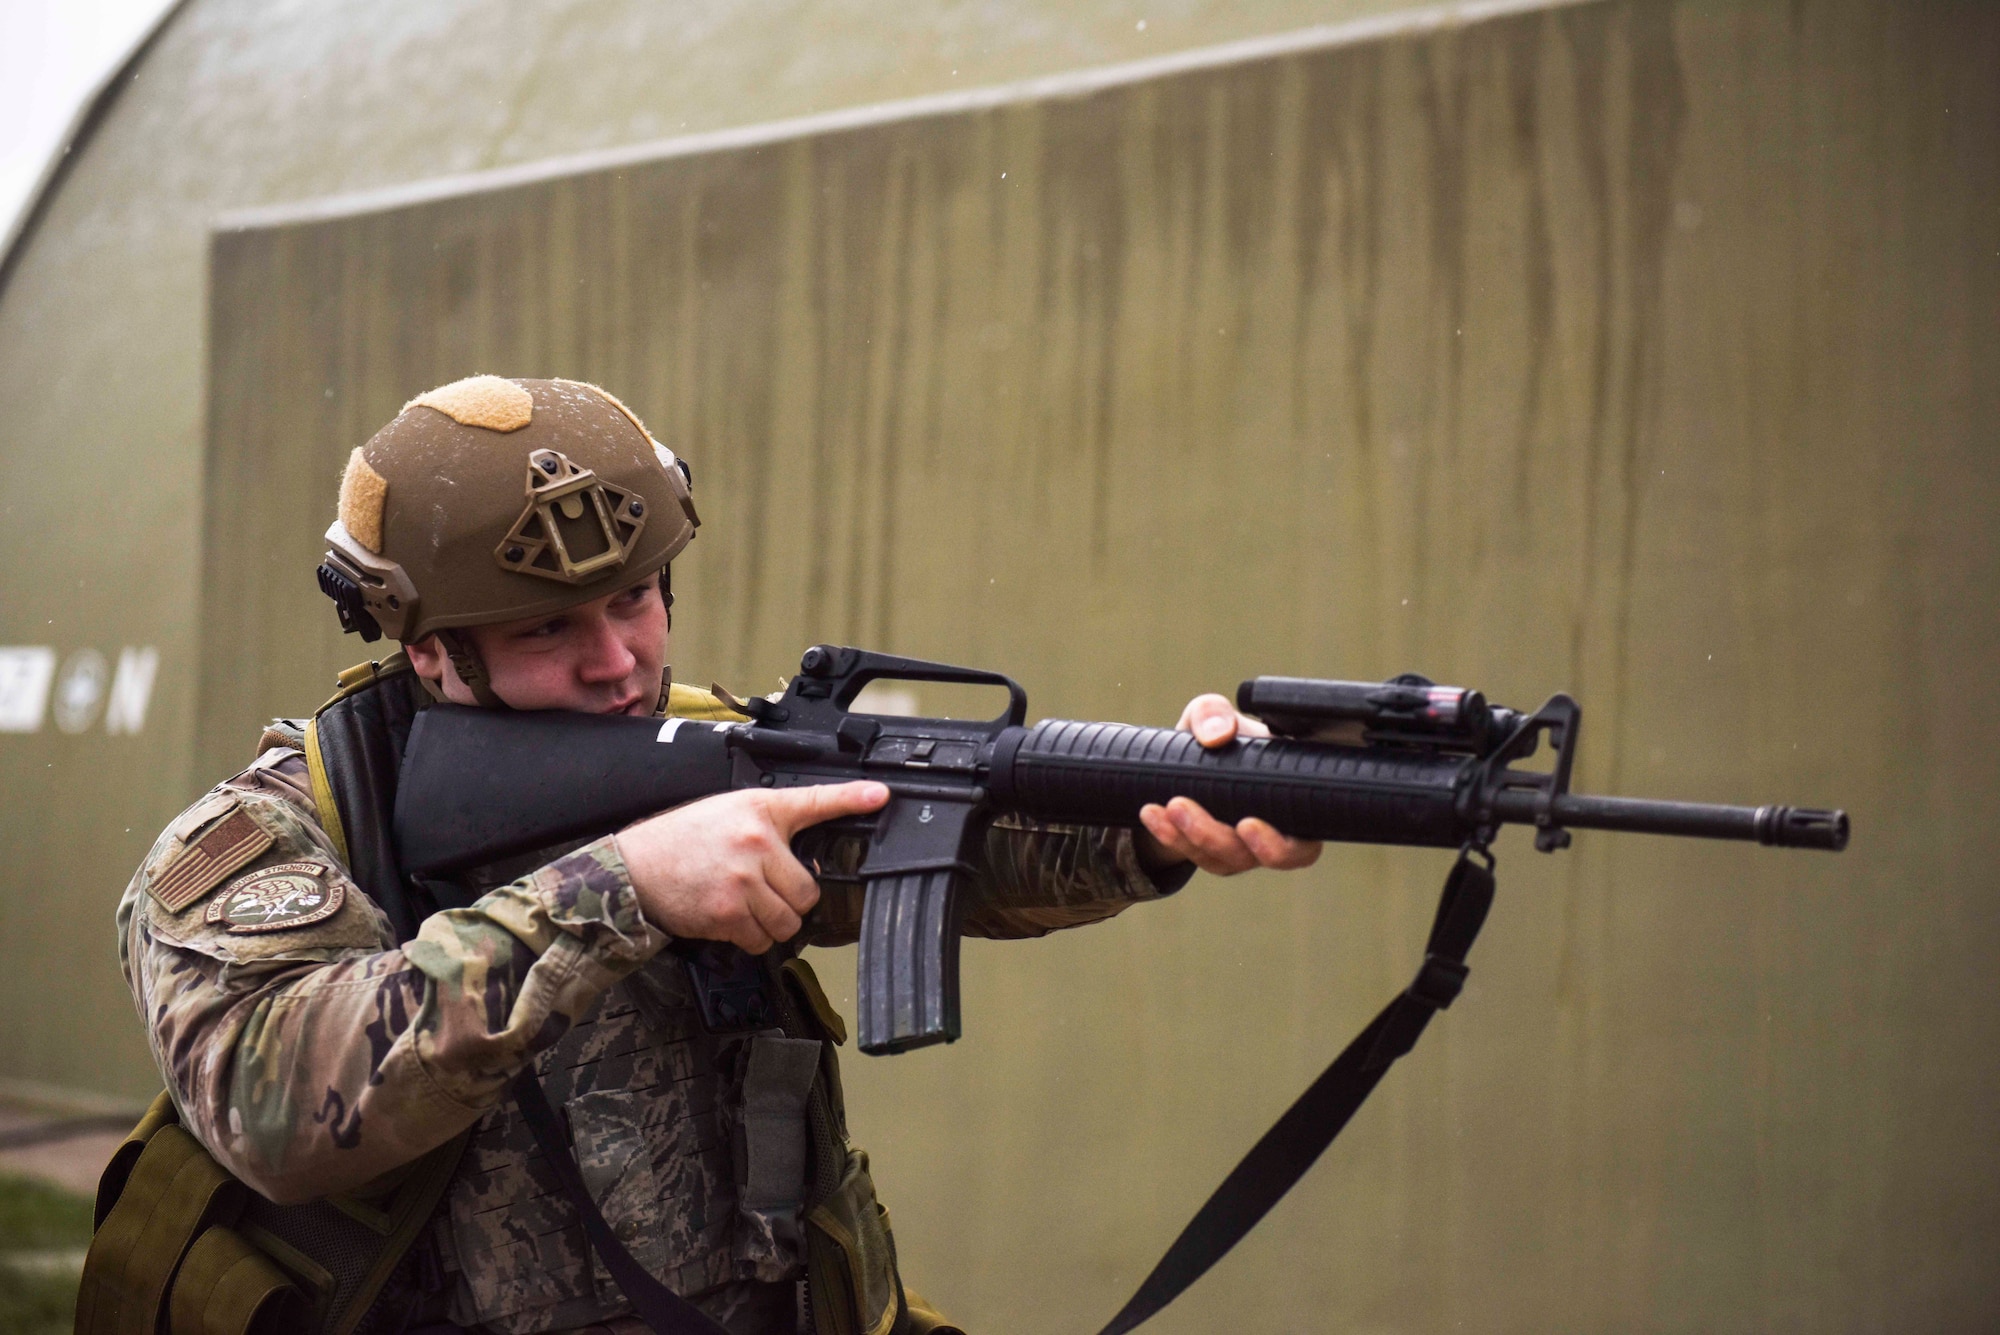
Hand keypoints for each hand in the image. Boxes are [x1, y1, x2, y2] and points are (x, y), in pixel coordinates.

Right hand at [615, 781, 889, 951]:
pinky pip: (761, 940)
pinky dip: (751, 938)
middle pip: (807, 891)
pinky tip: (731, 918)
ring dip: (773, 923)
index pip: (814, 801)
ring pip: (788, 921)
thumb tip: (806, 860)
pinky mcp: (728, 914)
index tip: (880, 796)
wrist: (634, 867)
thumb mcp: (728, 813)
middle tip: (765, 890)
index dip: (851, 799)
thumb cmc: (681, 840)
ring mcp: (743, 881)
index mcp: (758, 811)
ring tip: (748, 905)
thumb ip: (769, 829)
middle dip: (791, 899)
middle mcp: (755, 843)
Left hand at [1136, 694, 1322, 875]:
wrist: (1183, 766)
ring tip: (1167, 804)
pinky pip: (1193, 854)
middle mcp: (1276, 833)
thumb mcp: (1212, 715)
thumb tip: (1217, 734)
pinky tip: (1150, 812)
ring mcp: (1244, 849)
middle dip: (1221, 839)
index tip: (1246, 823)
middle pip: (1260, 858)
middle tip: (1183, 807)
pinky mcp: (1211, 856)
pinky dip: (1169, 835)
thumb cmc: (1215, 738)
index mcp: (1293, 801)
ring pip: (1225, 859)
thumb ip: (1215, 713)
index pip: (1303, 843)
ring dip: (1191, 835)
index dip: (1281, 845)